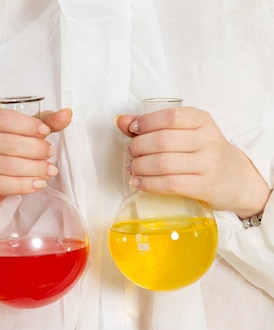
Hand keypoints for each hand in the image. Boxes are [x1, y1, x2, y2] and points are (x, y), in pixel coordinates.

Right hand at [0, 107, 72, 206]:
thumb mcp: (19, 130)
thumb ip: (43, 122)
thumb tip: (66, 114)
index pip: (3, 119)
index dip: (27, 125)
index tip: (45, 132)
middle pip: (7, 143)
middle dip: (35, 149)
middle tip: (50, 154)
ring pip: (6, 165)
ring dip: (33, 169)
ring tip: (49, 171)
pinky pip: (0, 184)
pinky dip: (22, 185)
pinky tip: (37, 184)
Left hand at [115, 107, 270, 217]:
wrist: (235, 179)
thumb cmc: (201, 152)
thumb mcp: (184, 132)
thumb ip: (152, 125)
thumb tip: (120, 120)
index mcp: (202, 120)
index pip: (171, 116)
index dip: (146, 122)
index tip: (133, 130)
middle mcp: (208, 140)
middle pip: (162, 141)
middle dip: (138, 147)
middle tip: (132, 152)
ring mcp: (209, 164)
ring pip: (163, 163)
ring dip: (140, 166)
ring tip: (132, 168)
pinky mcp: (205, 186)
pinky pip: (170, 184)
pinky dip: (147, 184)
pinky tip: (137, 182)